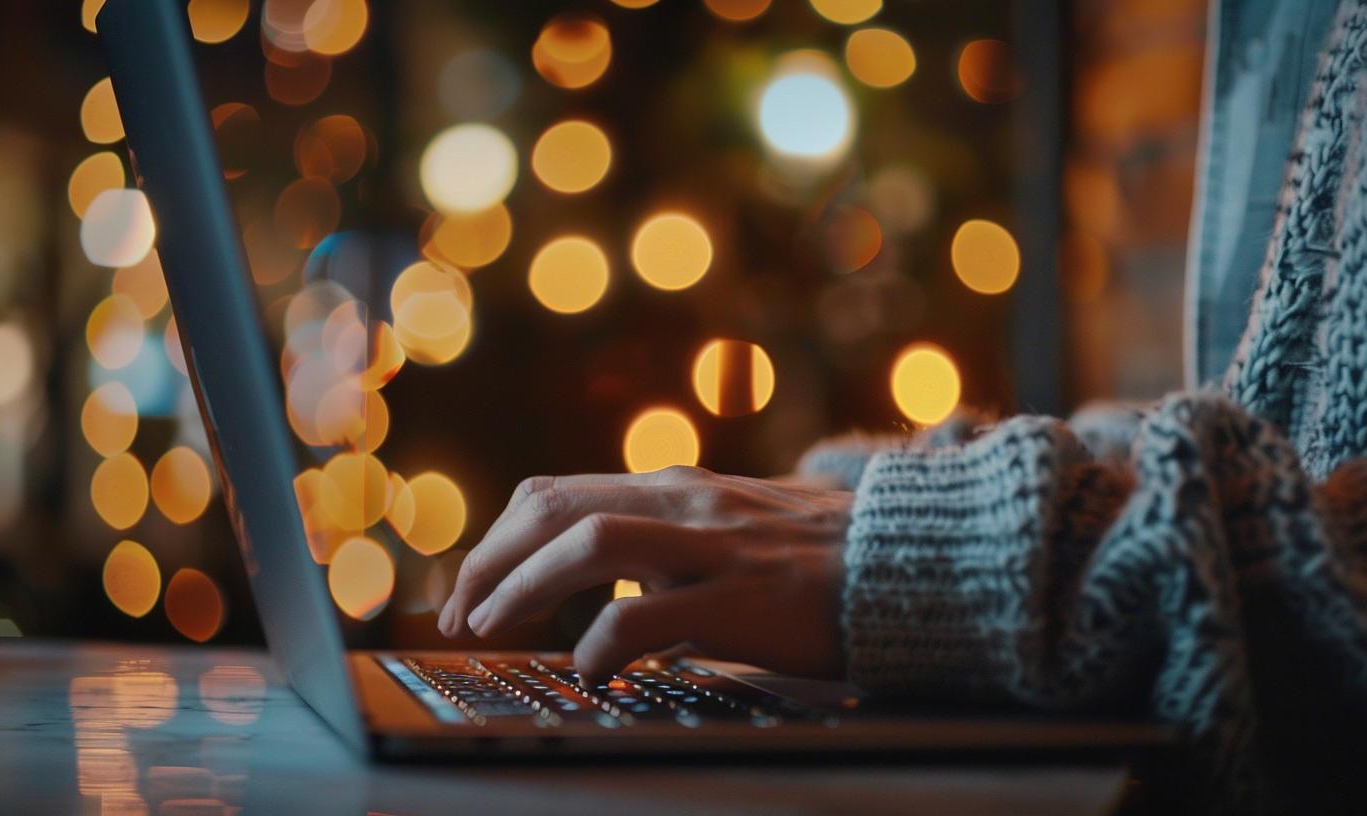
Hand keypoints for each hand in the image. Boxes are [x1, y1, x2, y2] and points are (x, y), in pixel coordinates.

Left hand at [437, 466, 851, 684]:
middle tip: (460, 613)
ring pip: (587, 540)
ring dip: (521, 583)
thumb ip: (670, 547)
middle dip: (489, 557)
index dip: (501, 538)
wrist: (906, 564)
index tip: (476, 585)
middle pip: (553, 505)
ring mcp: (711, 545)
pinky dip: (599, 644)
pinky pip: (646, 616)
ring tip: (490, 626)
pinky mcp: (740, 597)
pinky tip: (588, 671)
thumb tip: (614, 593)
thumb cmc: (818, 560)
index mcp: (676, 488)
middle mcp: (683, 501)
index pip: (558, 494)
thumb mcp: (731, 532)